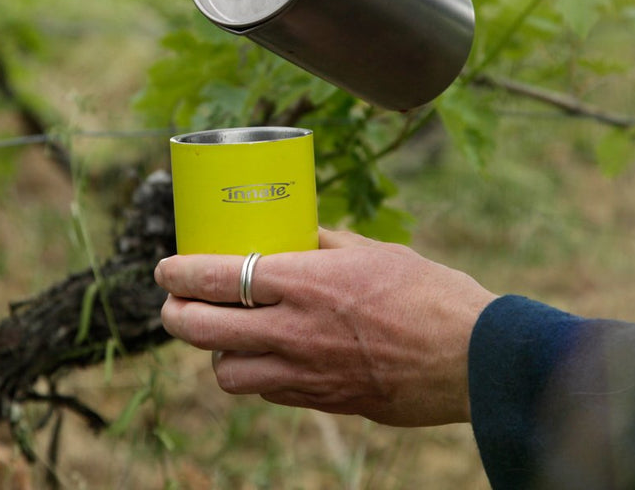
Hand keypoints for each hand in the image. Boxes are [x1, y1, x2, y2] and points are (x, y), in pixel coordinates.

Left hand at [155, 229, 497, 426]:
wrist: (470, 356)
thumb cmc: (426, 293)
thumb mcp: (372, 250)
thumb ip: (324, 243)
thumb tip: (294, 233)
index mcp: (306, 282)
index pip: (219, 278)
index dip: (180, 274)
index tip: (165, 269)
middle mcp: (296, 330)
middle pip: (204, 330)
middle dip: (176, 316)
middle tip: (174, 304)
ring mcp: (306, 372)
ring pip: (227, 374)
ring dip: (215, 353)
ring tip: (222, 335)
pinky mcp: (323, 401)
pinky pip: (267, 393)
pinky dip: (255, 376)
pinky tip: (267, 358)